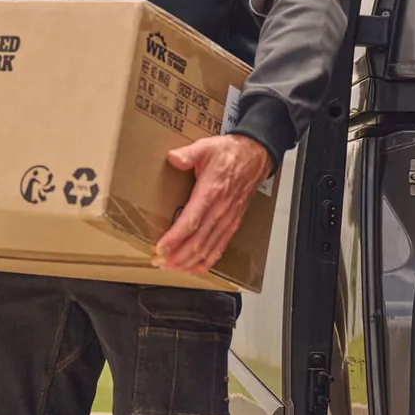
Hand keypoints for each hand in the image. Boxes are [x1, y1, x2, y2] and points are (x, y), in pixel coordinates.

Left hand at [153, 134, 272, 273]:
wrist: (255, 156)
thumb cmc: (230, 153)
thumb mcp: (207, 146)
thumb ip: (188, 154)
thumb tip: (173, 157)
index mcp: (211, 192)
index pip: (191, 221)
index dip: (175, 238)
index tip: (160, 248)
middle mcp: (220, 210)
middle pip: (197, 242)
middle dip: (177, 256)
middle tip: (158, 261)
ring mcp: (227, 219)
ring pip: (208, 249)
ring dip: (188, 262)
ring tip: (170, 267)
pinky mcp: (232, 224)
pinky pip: (220, 248)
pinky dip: (206, 261)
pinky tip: (194, 267)